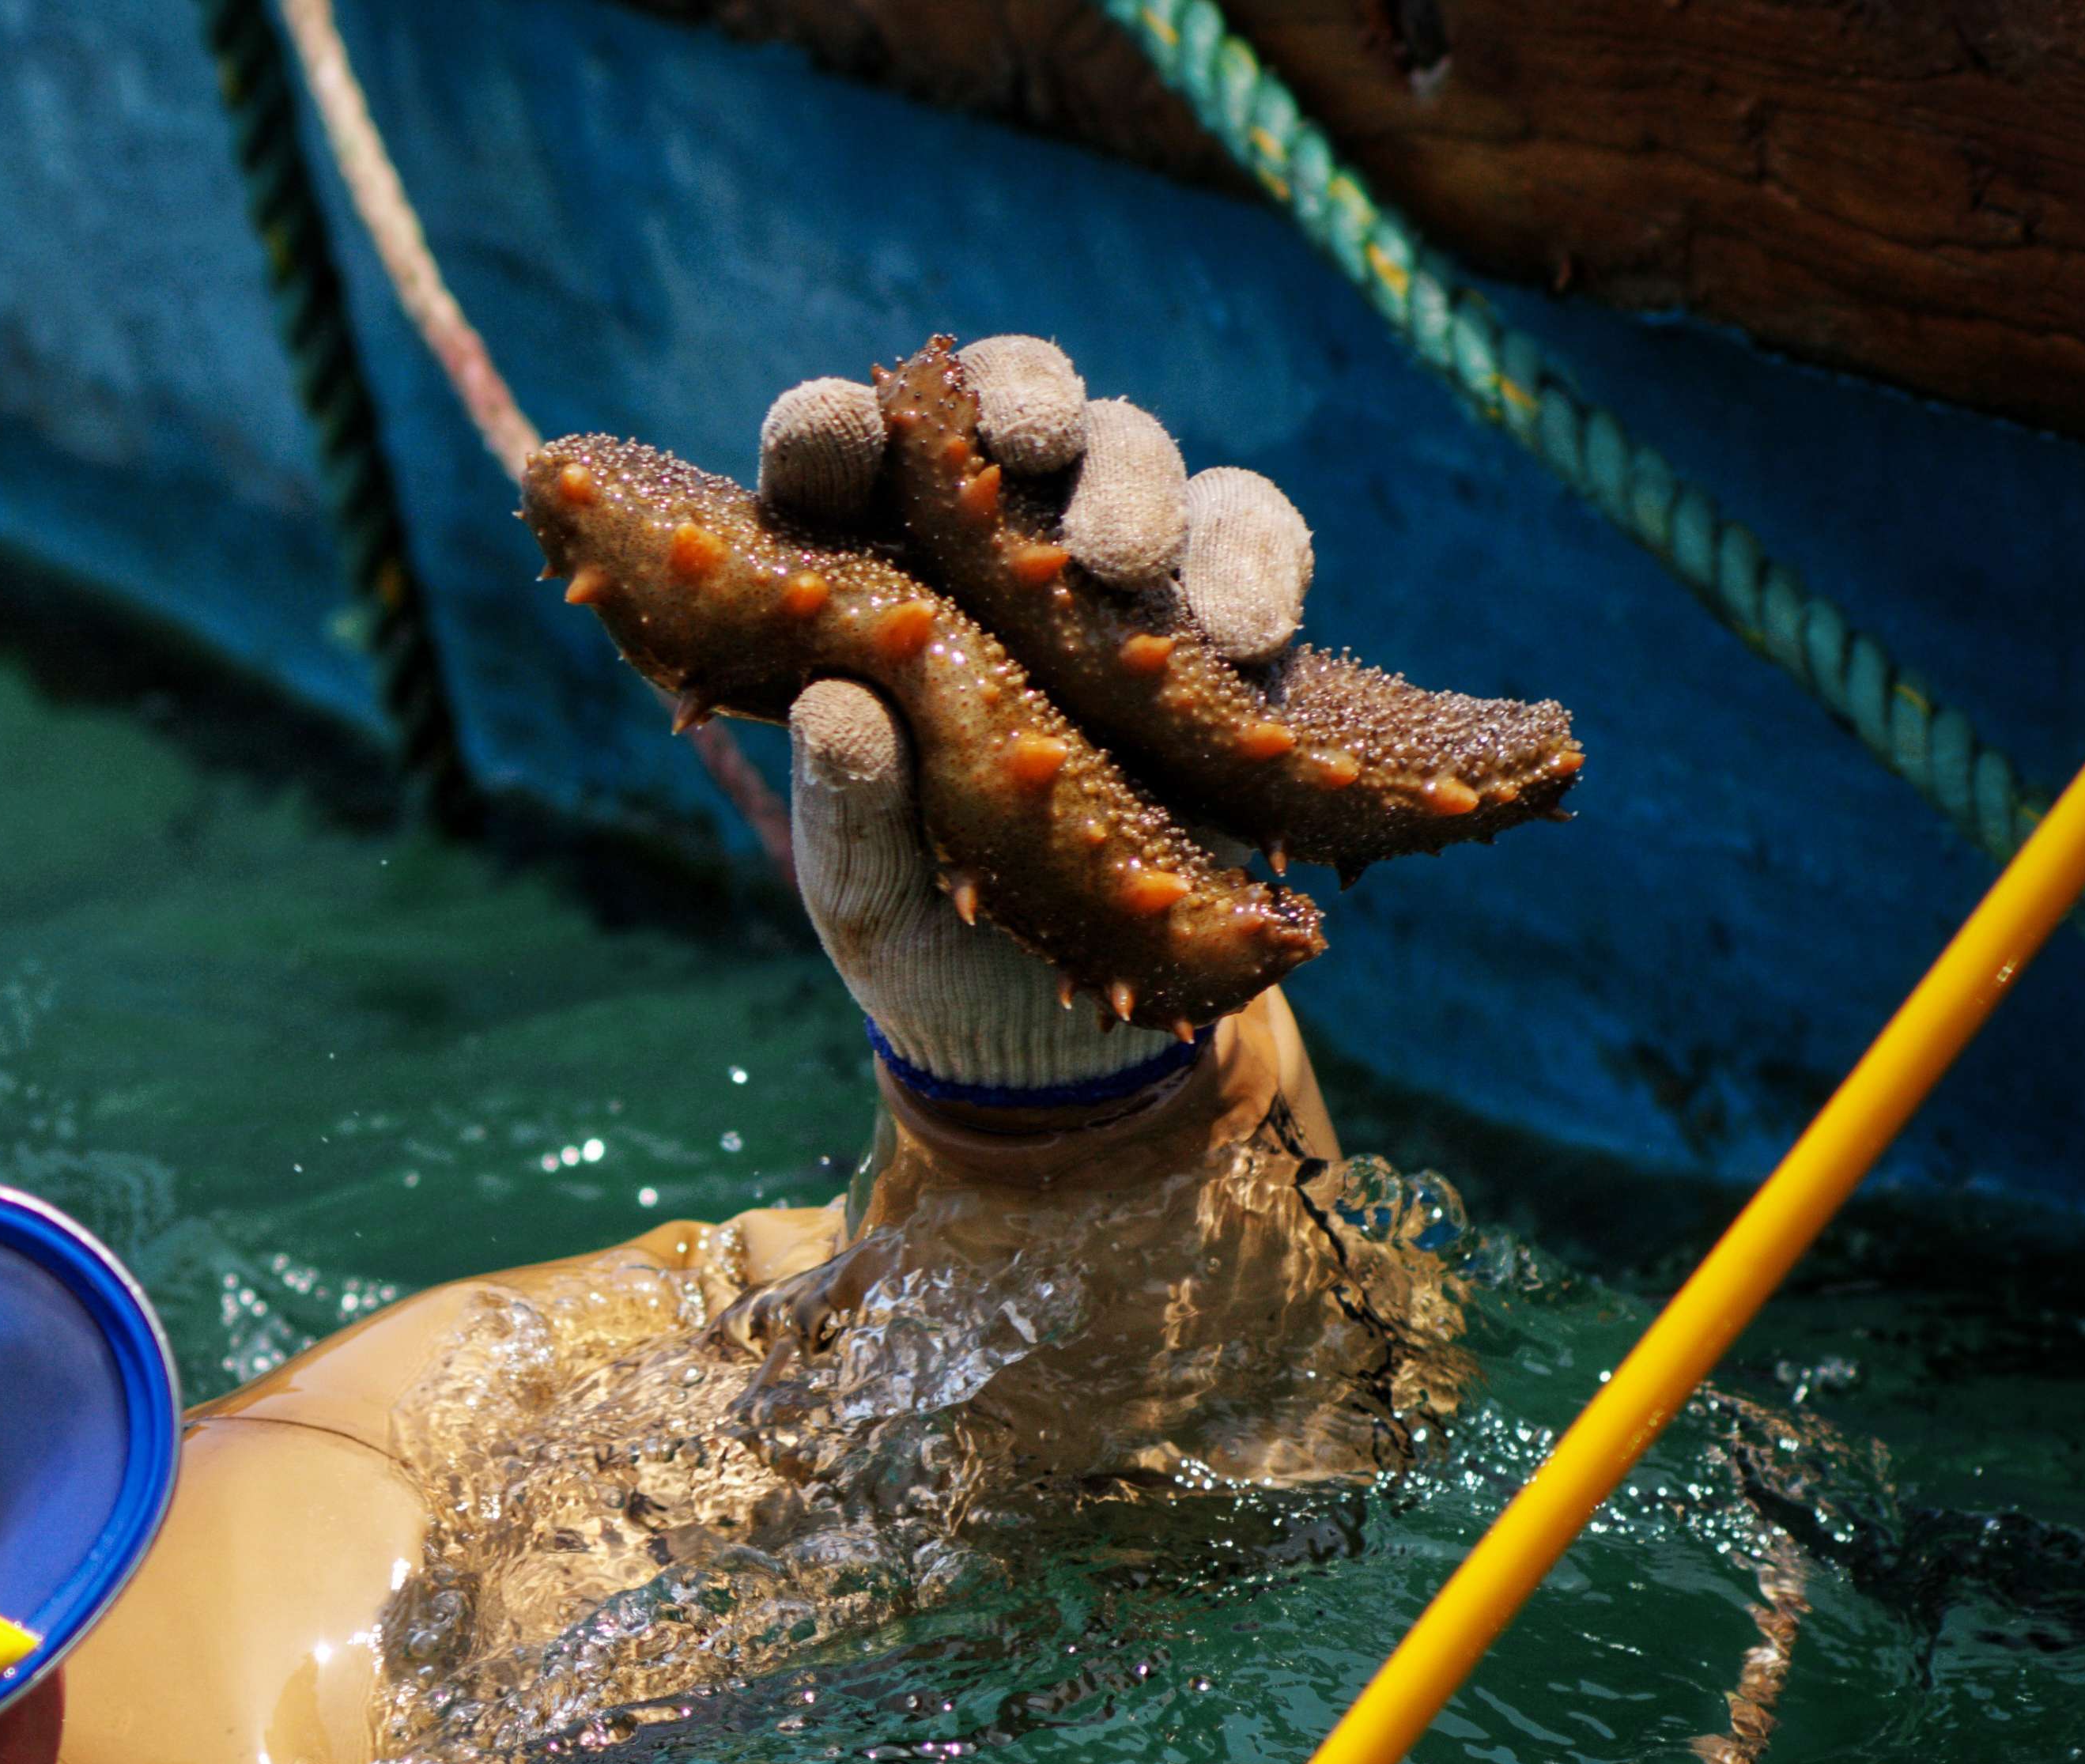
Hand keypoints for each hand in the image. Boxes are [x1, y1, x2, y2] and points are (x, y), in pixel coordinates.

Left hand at [757, 341, 1317, 1097]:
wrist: (1056, 1034)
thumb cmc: (921, 935)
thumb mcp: (863, 893)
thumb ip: (843, 810)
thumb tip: (834, 709)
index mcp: (865, 591)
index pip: (835, 465)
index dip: (829, 433)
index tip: (834, 443)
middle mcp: (989, 554)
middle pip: (1012, 417)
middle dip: (1025, 408)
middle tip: (1030, 447)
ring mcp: (1113, 579)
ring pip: (1139, 460)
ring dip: (1142, 489)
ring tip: (1128, 564)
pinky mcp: (1215, 626)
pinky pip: (1252, 544)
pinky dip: (1255, 566)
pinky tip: (1245, 634)